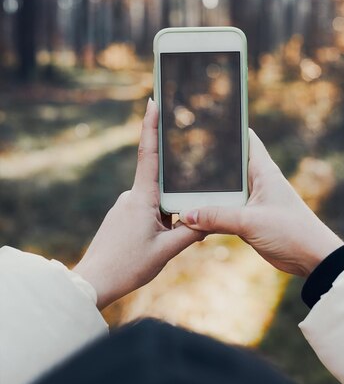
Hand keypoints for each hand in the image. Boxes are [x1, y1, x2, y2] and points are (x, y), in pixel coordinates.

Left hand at [73, 99, 203, 308]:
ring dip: (167, 218)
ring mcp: (124, 207)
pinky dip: (158, 223)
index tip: (153, 101)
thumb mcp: (166, 251)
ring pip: (156, 203)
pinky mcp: (121, 218)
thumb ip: (190, 232)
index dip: (151, 126)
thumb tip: (208, 219)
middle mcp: (131, 197)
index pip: (149, 154)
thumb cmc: (128, 266)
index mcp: (142, 198)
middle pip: (161, 184)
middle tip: (177, 222)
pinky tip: (155, 245)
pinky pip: (147, 213)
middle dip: (176, 196)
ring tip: (162, 245)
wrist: (94, 282)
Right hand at [180, 130, 342, 276]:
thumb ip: (217, 217)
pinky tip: (193, 217)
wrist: (312, 259)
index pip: (246, 139)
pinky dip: (212, 214)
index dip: (229, 129)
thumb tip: (187, 214)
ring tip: (178, 188)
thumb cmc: (291, 232)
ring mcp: (253, 202)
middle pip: (228, 167)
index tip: (206, 120)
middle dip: (207, 164)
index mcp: (263, 171)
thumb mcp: (249, 222)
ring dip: (207, 194)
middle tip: (179, 158)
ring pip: (224, 192)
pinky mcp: (250, 220)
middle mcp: (257, 182)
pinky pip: (225, 212)